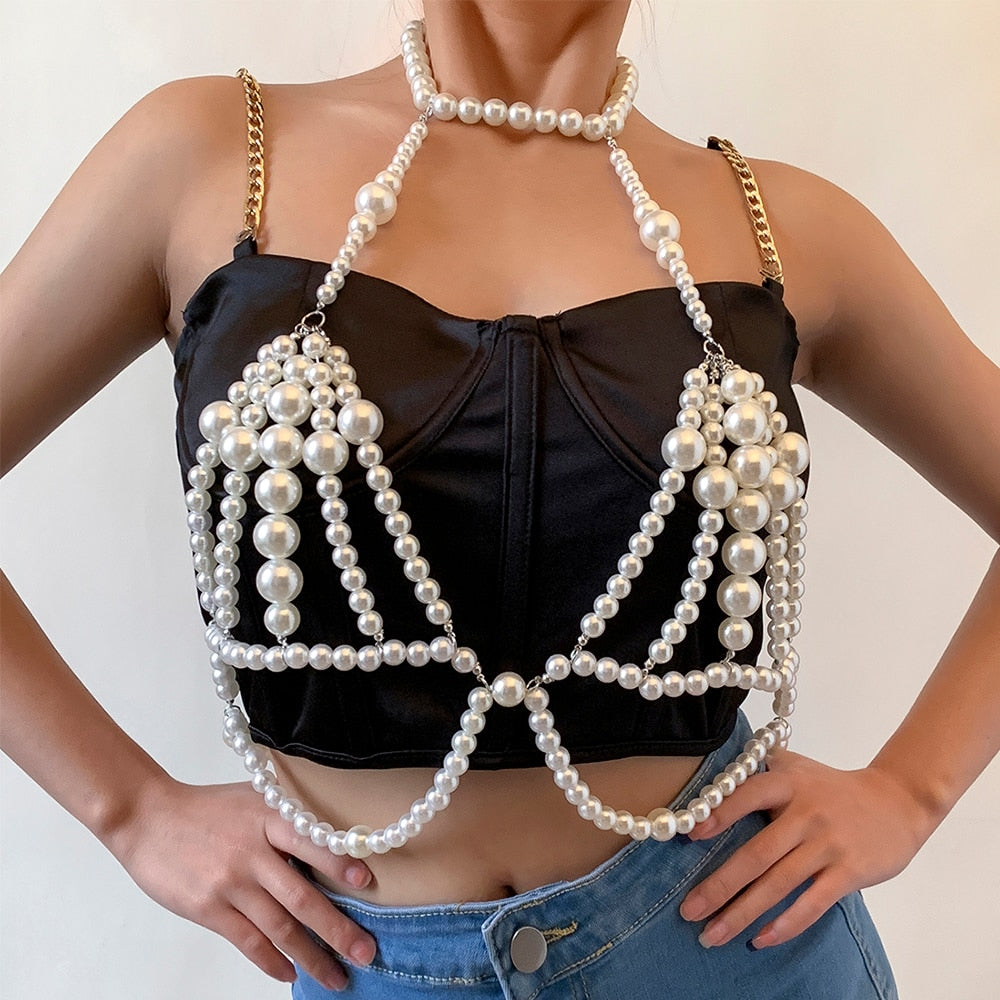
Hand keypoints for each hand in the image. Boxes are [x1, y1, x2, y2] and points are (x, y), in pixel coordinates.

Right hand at [107, 777, 375, 989]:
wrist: (149, 817)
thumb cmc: (208, 808)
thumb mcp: (254, 798)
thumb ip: (288, 818)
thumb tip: (335, 843)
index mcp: (269, 817)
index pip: (312, 841)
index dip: (340, 863)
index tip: (368, 883)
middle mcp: (253, 851)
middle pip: (302, 896)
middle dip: (338, 929)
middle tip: (366, 952)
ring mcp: (231, 882)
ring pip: (280, 927)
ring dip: (312, 956)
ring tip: (336, 976)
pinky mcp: (209, 908)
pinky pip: (248, 941)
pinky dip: (272, 961)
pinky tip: (290, 974)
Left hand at [678, 748, 935, 948]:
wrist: (898, 801)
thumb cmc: (833, 787)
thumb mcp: (797, 766)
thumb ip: (759, 768)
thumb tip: (712, 774)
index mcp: (789, 783)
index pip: (750, 794)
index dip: (720, 813)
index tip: (690, 836)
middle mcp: (806, 813)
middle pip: (758, 853)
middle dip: (720, 885)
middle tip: (688, 910)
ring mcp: (828, 845)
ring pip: (779, 884)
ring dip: (743, 912)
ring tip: (713, 934)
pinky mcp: (849, 872)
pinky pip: (813, 903)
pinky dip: (786, 923)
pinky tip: (760, 938)